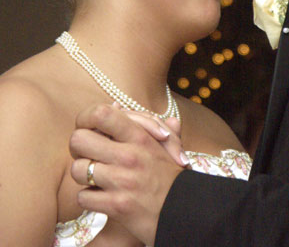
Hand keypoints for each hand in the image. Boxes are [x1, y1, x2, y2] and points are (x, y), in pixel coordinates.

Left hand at [70, 104, 186, 244]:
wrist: (183, 211)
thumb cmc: (169, 175)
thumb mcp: (162, 144)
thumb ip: (140, 122)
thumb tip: (115, 105)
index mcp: (139, 136)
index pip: (101, 114)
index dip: (86, 118)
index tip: (87, 127)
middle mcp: (129, 155)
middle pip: (79, 139)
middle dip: (78, 148)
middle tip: (87, 154)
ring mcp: (122, 180)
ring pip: (78, 169)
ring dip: (83, 175)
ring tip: (94, 178)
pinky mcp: (116, 205)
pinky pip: (84, 197)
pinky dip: (89, 199)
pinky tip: (100, 197)